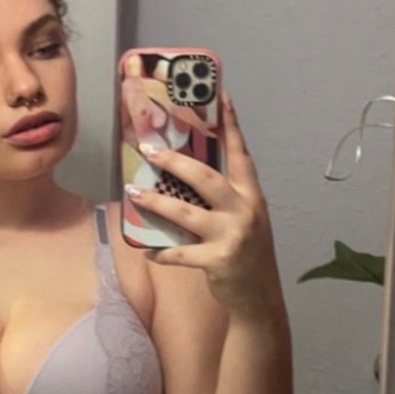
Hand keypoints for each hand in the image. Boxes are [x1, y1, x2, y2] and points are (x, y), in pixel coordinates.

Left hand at [127, 92, 283, 315]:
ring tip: (134, 192)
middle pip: (206, 178)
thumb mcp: (244, 221)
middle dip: (175, 162)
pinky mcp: (218, 260)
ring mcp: (232, 236)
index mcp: (252, 197)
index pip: (241, 154)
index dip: (232, 125)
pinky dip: (161, 251)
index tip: (222, 97)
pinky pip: (180, 253)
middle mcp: (244, 211)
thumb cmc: (247, 254)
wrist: (260, 297)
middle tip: (149, 149)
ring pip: (185, 213)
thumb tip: (185, 178)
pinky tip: (146, 249)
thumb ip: (223, 200)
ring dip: (156, 203)